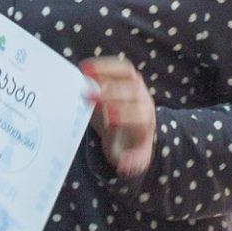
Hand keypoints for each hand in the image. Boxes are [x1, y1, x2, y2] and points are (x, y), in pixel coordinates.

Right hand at [81, 56, 154, 178]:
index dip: (126, 115)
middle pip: (133, 93)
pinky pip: (120, 67)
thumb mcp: (131, 159)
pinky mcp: (129, 76)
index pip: (140, 116)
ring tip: (85, 74)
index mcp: (146, 122)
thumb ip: (130, 163)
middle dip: (111, 92)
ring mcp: (138, 86)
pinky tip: (86, 67)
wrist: (132, 129)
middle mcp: (144, 101)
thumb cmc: (128, 144)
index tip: (110, 117)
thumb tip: (126, 166)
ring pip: (128, 75)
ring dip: (107, 73)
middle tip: (89, 94)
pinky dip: (105, 64)